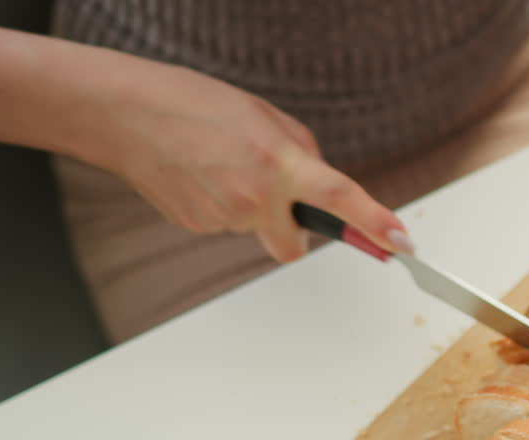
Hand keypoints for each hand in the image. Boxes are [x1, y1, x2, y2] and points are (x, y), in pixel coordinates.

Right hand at [93, 62, 410, 261]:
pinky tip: (203, 176)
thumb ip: (301, 154)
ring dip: (253, 207)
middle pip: (295, 244)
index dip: (375, 223)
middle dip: (295, 231)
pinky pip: (228, 225)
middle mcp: (256, 197)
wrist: (126, 115)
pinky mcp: (197, 226)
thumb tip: (319, 189)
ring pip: (257, 230)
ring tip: (222, 165)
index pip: (339, 199)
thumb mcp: (265, 118)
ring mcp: (224, 218)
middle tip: (277, 199)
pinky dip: (223, 205)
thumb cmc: (196, 105)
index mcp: (280, 162)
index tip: (401, 244)